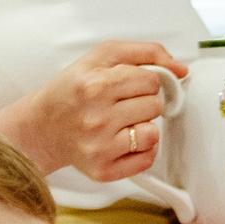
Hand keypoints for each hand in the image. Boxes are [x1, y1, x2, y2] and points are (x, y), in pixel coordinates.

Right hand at [36, 40, 183, 182]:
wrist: (43, 126)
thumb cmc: (73, 89)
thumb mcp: (101, 57)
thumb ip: (145, 53)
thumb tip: (181, 69)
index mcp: (94, 86)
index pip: (151, 80)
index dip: (143, 80)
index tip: (127, 84)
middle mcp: (96, 118)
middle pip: (154, 106)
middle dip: (142, 102)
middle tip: (119, 104)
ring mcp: (99, 148)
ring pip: (153, 133)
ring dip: (143, 126)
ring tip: (121, 122)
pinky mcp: (103, 170)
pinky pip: (146, 159)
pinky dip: (140, 149)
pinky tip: (122, 140)